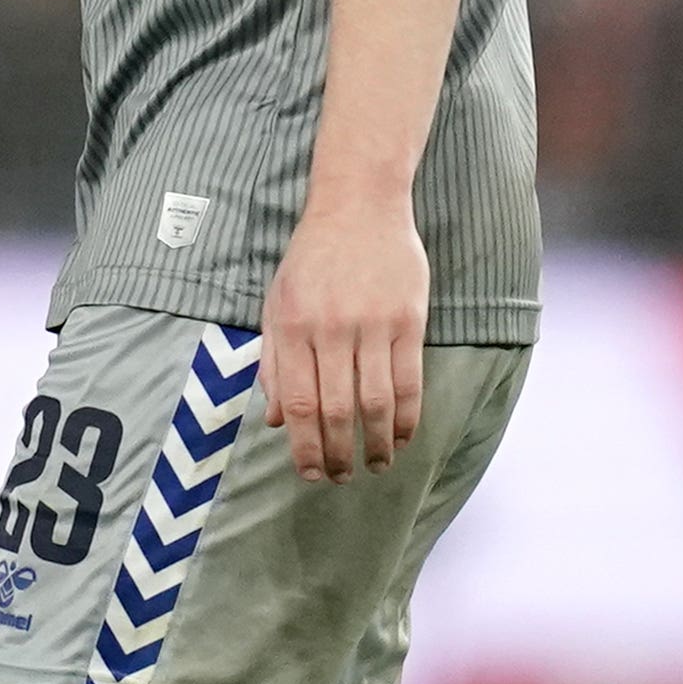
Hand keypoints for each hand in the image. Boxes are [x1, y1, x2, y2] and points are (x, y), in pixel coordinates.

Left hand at [257, 192, 427, 483]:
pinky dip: (407, 417)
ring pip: (375, 402)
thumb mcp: (277, 304)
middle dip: (338, 455)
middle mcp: (330, 329)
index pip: (299, 404)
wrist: (358, 204)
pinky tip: (403, 437)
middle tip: (342, 478)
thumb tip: (275, 422)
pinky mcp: (408, 319)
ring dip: (377, 444)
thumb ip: (273, 364)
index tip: (309, 473)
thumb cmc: (311, 259)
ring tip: (375, 466)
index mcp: (292, 327)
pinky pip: (409, 380)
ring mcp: (372, 324)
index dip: (304, 447)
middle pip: (336, 411)